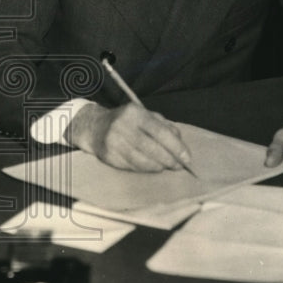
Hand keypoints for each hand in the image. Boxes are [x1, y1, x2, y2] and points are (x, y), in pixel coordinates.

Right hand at [69, 102, 192, 171]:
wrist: (95, 127)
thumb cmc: (127, 122)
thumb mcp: (146, 116)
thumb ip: (165, 127)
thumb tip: (181, 147)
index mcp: (134, 112)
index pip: (160, 132)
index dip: (176, 147)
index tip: (187, 159)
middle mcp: (122, 125)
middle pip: (152, 148)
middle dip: (169, 160)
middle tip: (178, 166)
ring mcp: (113, 141)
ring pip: (142, 161)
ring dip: (158, 167)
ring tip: (164, 167)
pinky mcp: (107, 155)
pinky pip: (131, 167)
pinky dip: (144, 169)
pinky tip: (150, 167)